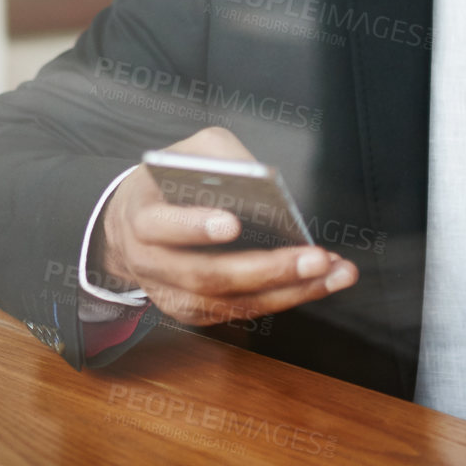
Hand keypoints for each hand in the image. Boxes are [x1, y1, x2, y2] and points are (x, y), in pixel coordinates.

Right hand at [93, 126, 358, 325]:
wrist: (133, 225)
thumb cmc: (170, 182)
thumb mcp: (188, 152)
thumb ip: (221, 158)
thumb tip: (263, 180)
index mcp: (140, 216)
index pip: (161, 225)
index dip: (195, 226)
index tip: (233, 223)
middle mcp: (150, 263)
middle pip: (206, 275)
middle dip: (266, 269)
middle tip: (314, 257)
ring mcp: (170, 295)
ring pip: (229, 303)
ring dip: (287, 291)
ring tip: (333, 271)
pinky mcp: (192, 312)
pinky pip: (240, 312)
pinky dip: (283, 297)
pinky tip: (319, 281)